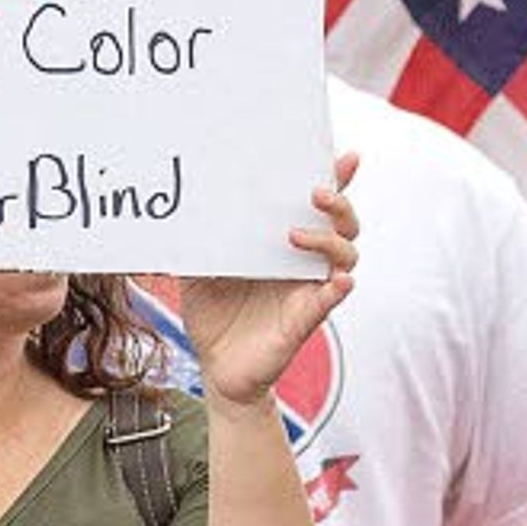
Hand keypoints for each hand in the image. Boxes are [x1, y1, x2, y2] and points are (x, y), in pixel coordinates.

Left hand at [174, 157, 359, 405]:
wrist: (215, 367)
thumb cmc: (214, 314)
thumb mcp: (199, 270)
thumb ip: (198, 241)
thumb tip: (181, 209)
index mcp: (283, 245)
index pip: (318, 208)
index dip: (337, 182)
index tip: (346, 159)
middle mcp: (304, 264)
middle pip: (344, 226)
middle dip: (339, 205)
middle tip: (316, 193)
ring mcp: (308, 291)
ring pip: (345, 259)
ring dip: (330, 242)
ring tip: (296, 235)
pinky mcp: (305, 321)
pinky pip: (329, 302)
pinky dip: (338, 289)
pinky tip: (338, 281)